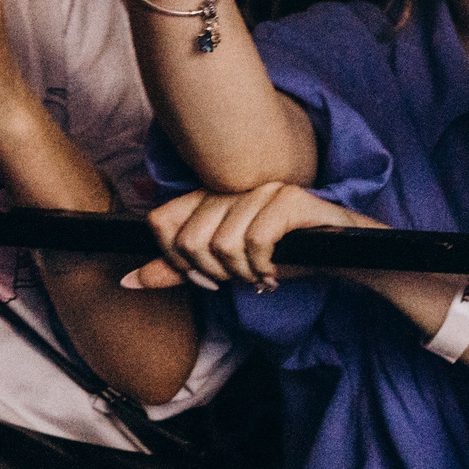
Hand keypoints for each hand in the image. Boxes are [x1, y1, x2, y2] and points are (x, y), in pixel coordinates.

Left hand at [127, 182, 377, 290]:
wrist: (342, 258)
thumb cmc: (284, 257)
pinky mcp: (289, 199)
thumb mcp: (223, 268)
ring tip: (262, 272)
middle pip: (189, 238)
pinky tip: (277, 268)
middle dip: (212, 274)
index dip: (174, 259)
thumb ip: (177, 270)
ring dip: (242, 273)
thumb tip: (127, 282)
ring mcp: (262, 189)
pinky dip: (263, 267)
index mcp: (214, 197)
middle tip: (239, 279)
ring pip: (221, 243)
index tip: (205, 277)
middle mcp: (235, 186)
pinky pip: (254, 241)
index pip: (161, 219)